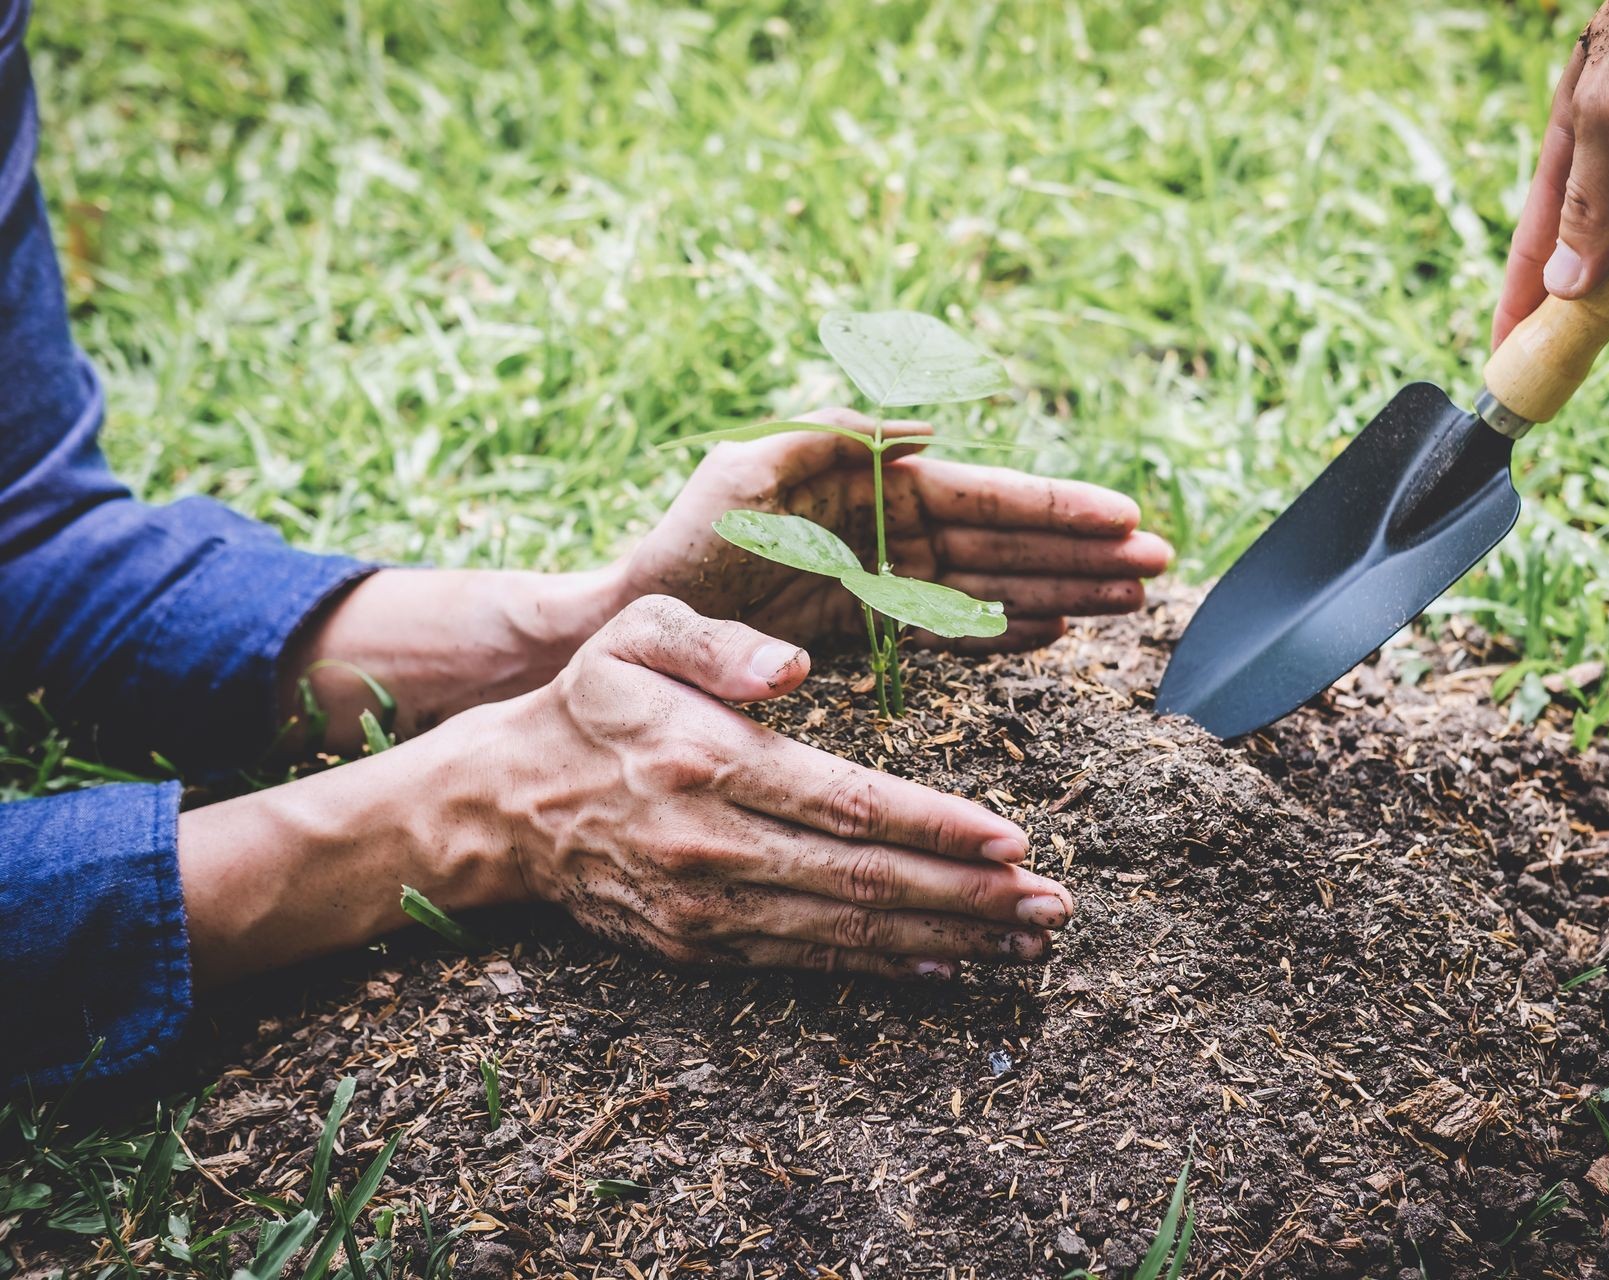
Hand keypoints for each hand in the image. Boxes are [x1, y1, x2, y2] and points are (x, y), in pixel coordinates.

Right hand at [500, 595, 1074, 976]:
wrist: (501, 809)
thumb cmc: (590, 706)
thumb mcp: (636, 636)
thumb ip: (717, 643)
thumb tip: (792, 668)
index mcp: (709, 763)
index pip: (847, 803)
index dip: (936, 827)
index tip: (1013, 841)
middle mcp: (714, 846)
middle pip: (865, 882)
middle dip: (970, 899)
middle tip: (1054, 909)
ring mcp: (707, 909)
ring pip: (847, 934)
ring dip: (946, 942)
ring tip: (1026, 945)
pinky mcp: (701, 946)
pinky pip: (808, 964)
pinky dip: (884, 967)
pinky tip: (948, 965)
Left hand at [622, 409, 1173, 652]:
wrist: (644, 623)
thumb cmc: (689, 541)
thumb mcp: (748, 472)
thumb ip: (832, 440)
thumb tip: (932, 430)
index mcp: (874, 483)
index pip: (984, 498)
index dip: (1057, 511)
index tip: (1125, 519)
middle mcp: (891, 531)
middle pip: (1007, 544)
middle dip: (1083, 554)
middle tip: (1158, 568)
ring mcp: (886, 583)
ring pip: (994, 587)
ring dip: (1063, 593)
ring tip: (1130, 603)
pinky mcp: (870, 631)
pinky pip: (953, 631)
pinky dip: (1003, 633)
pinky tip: (1056, 635)